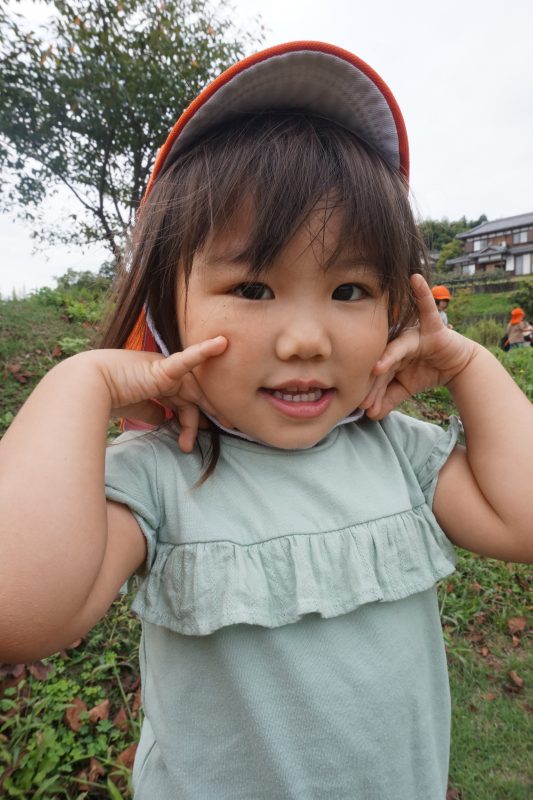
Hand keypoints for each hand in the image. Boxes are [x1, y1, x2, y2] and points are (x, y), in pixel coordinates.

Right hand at [96, 336, 228, 451]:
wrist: (86, 387)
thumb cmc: (104, 397)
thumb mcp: (135, 409)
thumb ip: (151, 412)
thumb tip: (163, 420)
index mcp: (156, 381)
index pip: (182, 399)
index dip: (191, 417)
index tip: (201, 433)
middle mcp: (163, 372)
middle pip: (192, 396)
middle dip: (209, 413)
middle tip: (231, 427)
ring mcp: (164, 368)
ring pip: (193, 391)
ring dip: (206, 410)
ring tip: (220, 428)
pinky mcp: (163, 368)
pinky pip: (187, 360)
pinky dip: (204, 351)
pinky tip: (221, 343)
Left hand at [360, 274, 477, 418]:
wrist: (457, 366)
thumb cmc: (425, 372)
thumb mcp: (406, 389)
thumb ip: (389, 400)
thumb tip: (371, 415)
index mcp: (387, 355)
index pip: (376, 374)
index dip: (370, 390)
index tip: (361, 407)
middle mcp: (396, 342)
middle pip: (384, 363)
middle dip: (376, 383)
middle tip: (365, 400)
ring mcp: (413, 333)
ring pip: (398, 347)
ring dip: (389, 358)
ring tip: (377, 368)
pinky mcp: (432, 325)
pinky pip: (427, 307)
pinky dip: (422, 292)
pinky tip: (415, 279)